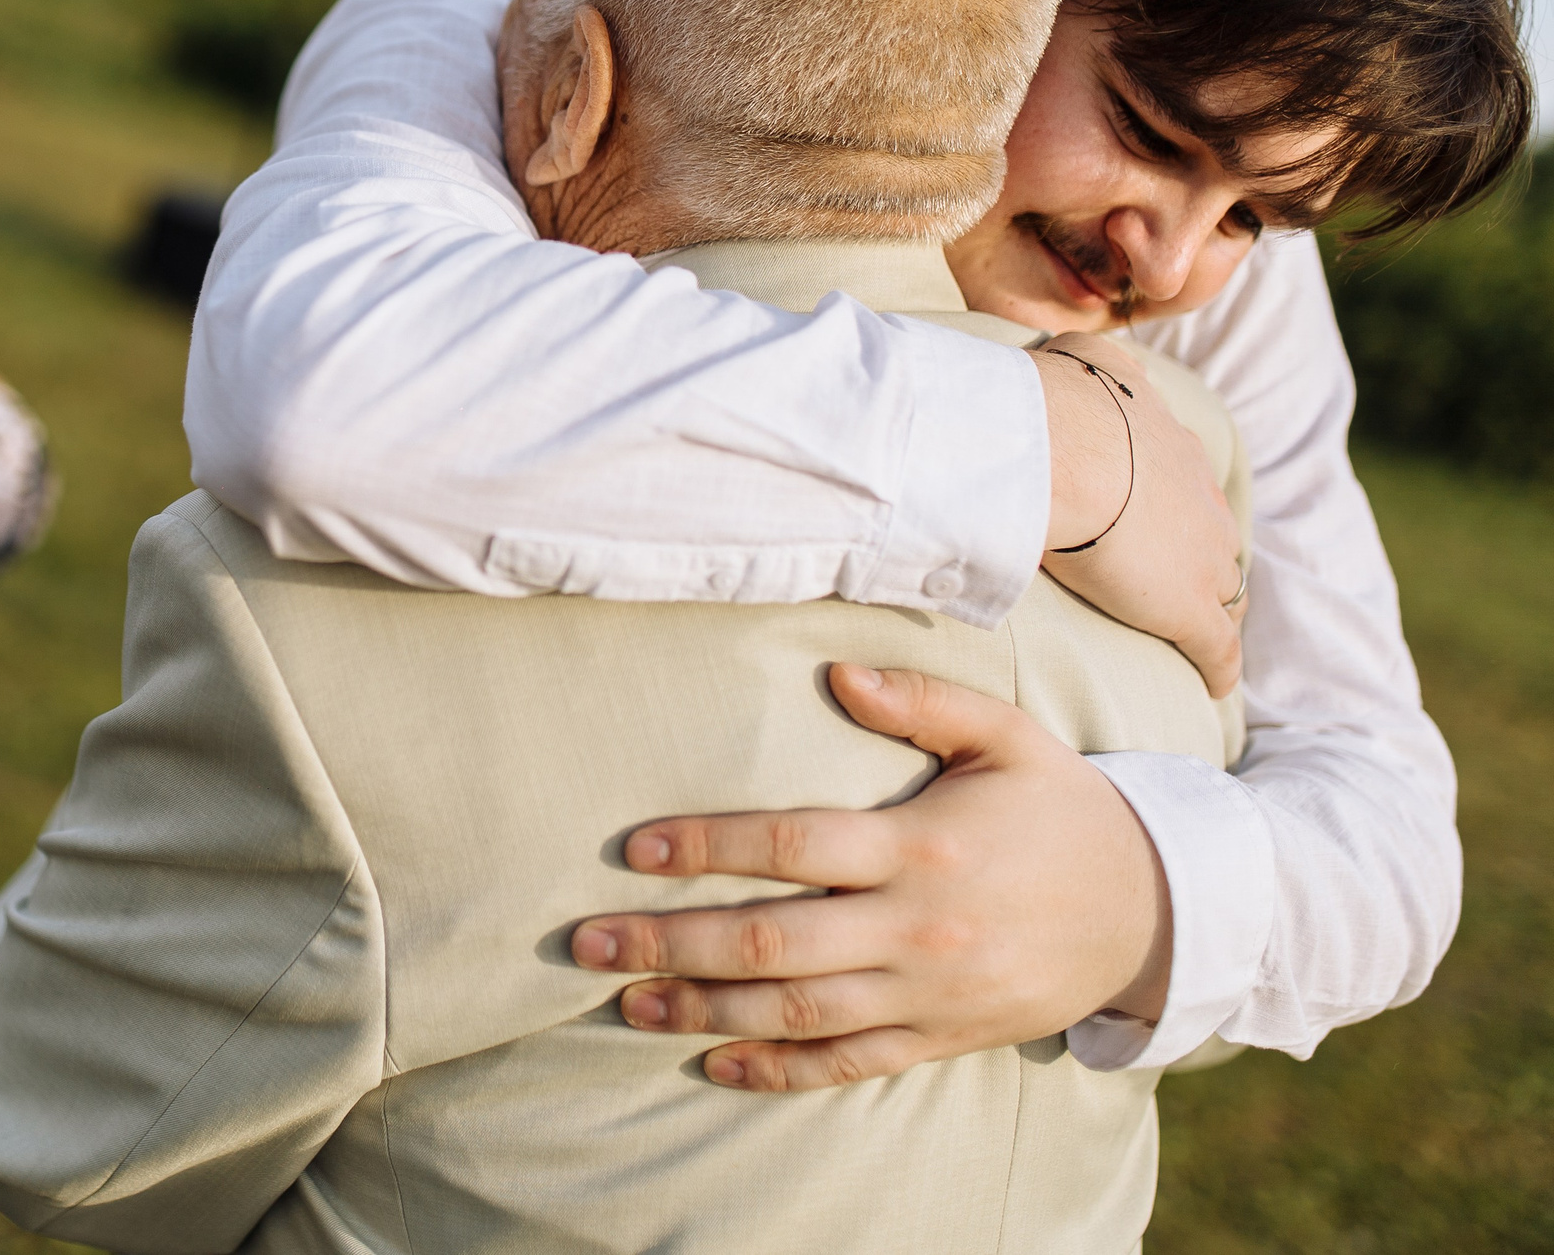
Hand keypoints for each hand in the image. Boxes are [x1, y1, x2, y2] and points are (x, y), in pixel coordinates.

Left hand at [568, 664, 1169, 1092]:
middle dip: (671, 942)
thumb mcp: (1010, 736)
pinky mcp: (940, 1038)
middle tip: (588, 941)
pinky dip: (777, 1071)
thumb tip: (837, 675)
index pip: (792, 845)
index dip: (708, 846)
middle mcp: (916, 927)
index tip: (636, 849)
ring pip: (794, 1011)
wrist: (1157, 912)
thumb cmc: (1064, 809)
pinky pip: (847, 1065)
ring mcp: (926, 993)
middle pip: (771, 941)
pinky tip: (712, 1063)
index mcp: (922, 845)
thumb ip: (924, 701)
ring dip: (702, 1010)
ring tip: (627, 1001)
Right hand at [1034, 333, 1245, 696]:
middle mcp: (1201, 502)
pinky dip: (1220, 669)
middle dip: (1204, 560)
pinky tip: (1215, 686)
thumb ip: (1093, 363)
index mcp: (1174, 451)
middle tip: (1177, 581)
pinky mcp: (1189, 613)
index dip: (1173, 513)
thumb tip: (1084, 352)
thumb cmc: (1059, 402)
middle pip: (1217, 542)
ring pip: (1226, 594)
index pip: (1186, 492)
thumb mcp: (1083, 360)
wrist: (1059, 448)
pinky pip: (1219, 652)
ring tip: (1197, 635)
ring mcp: (1201, 560)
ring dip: (1214, 611)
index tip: (1153, 525)